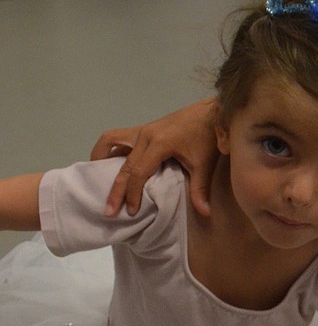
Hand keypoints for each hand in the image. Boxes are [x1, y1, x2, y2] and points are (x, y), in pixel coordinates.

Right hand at [90, 99, 217, 216]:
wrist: (212, 112)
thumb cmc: (207, 137)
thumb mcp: (204, 164)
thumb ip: (200, 189)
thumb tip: (205, 213)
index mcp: (159, 143)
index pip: (138, 172)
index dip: (132, 194)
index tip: (131, 211)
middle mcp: (145, 135)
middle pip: (123, 164)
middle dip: (115, 189)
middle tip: (109, 210)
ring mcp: (142, 129)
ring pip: (111, 140)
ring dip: (100, 158)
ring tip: (97, 179)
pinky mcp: (143, 128)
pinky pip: (118, 137)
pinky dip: (109, 149)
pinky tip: (109, 163)